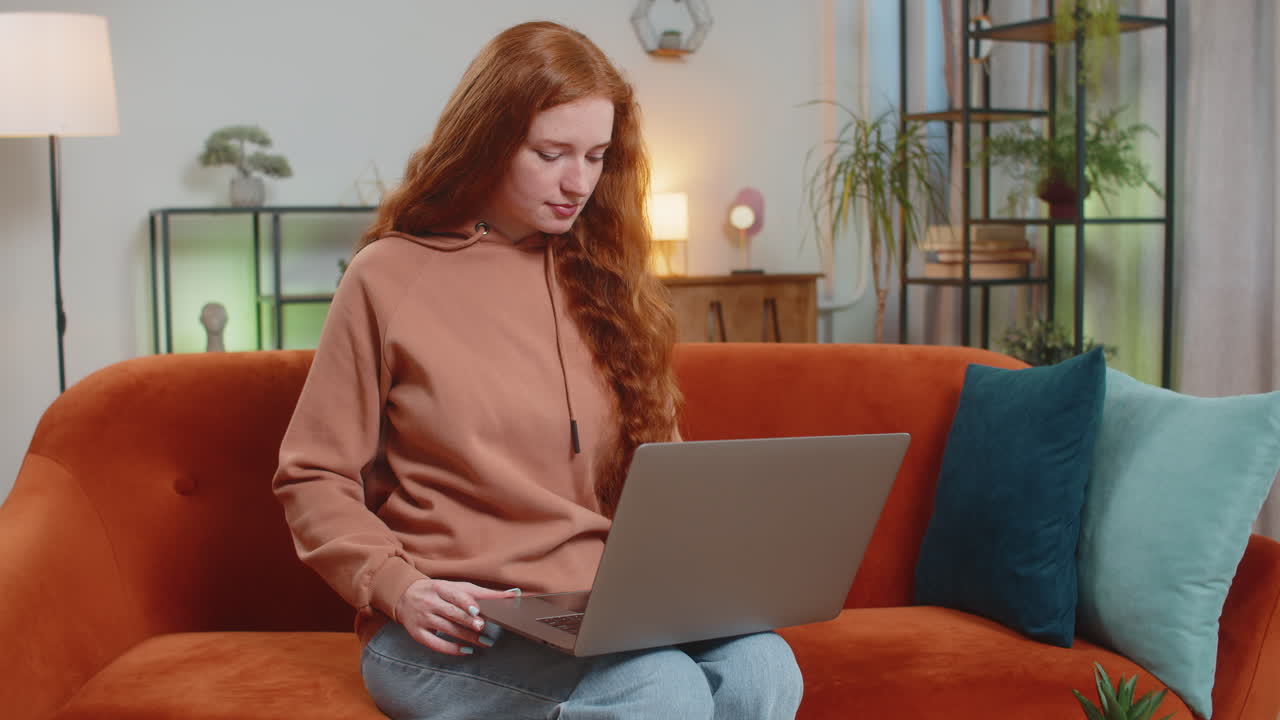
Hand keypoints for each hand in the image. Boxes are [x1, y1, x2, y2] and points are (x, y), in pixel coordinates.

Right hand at [394, 578, 519, 655]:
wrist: (404, 595)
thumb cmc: (437, 591)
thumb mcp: (456, 587)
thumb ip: (483, 592)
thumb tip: (514, 594)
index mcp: (440, 588)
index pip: (455, 595)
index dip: (466, 603)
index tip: (478, 612)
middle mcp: (430, 603)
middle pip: (451, 613)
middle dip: (468, 622)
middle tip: (483, 628)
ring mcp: (422, 619)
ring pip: (446, 629)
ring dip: (466, 637)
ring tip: (484, 642)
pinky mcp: (418, 633)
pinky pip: (435, 644)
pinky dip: (451, 648)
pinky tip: (466, 651)